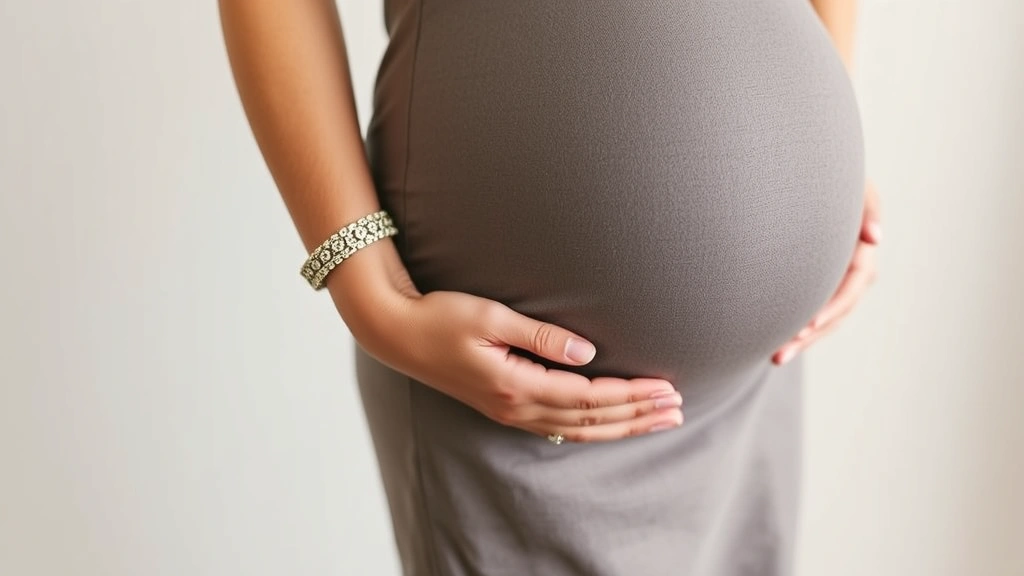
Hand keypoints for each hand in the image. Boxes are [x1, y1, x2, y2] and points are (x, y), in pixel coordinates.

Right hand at [352, 287, 683, 443]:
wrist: (398, 333)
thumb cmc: (441, 316)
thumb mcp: (491, 316)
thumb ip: (541, 337)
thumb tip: (588, 353)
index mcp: (515, 385)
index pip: (588, 397)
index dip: (630, 395)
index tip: (666, 388)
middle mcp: (516, 406)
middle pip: (590, 420)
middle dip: (637, 415)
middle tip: (677, 409)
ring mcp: (509, 412)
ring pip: (578, 430)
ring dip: (621, 426)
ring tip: (657, 420)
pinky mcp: (504, 407)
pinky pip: (559, 428)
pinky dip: (592, 429)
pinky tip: (610, 425)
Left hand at [772, 178, 881, 364]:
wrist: (810, 177)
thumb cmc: (832, 176)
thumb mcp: (854, 183)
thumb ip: (867, 204)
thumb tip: (876, 238)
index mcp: (862, 251)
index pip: (852, 286)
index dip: (833, 307)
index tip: (808, 324)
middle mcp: (853, 270)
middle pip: (837, 312)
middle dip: (811, 335)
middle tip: (780, 353)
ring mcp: (836, 281)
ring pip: (824, 319)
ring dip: (802, 340)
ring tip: (775, 358)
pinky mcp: (819, 286)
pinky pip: (812, 313)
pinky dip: (797, 329)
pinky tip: (774, 345)